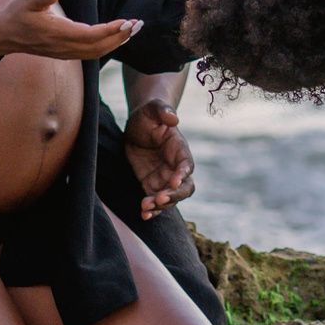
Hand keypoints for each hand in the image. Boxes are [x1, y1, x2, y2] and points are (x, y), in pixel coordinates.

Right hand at [0, 0, 143, 62]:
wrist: (3, 36)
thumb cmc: (16, 15)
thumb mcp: (26, 1)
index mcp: (58, 34)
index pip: (91, 35)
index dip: (111, 30)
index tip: (127, 22)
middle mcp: (64, 47)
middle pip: (99, 47)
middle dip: (121, 37)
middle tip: (139, 24)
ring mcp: (65, 53)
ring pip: (97, 52)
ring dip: (116, 42)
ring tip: (132, 29)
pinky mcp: (65, 53)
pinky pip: (91, 53)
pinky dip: (106, 46)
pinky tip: (116, 36)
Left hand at [123, 97, 195, 219]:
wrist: (138, 126)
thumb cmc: (148, 116)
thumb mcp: (152, 109)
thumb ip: (163, 110)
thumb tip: (174, 118)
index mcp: (179, 149)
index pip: (187, 165)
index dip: (182, 174)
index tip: (173, 182)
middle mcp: (175, 167)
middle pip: (185, 188)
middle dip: (174, 196)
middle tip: (159, 198)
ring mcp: (165, 178)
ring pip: (170, 199)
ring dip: (160, 206)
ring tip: (144, 207)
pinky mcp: (152, 185)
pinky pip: (156, 202)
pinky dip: (152, 211)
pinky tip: (143, 215)